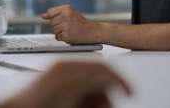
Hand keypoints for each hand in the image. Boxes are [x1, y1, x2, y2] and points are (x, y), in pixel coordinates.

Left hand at [0, 61, 131, 107]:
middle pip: (97, 81)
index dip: (120, 78)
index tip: (130, 91)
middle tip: (108, 107)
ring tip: (96, 107)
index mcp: (70, 66)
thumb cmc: (38, 101)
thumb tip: (110, 75)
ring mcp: (61, 83)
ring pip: (90, 91)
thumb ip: (93, 77)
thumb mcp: (72, 87)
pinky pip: (79, 96)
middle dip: (107, 96)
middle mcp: (66, 73)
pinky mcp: (56, 93)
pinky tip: (84, 107)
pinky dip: (86, 103)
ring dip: (97, 101)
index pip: (103, 66)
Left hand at [42, 5, 101, 44]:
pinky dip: (61, 37)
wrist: (91, 31)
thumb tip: (43, 16)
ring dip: (58, 32)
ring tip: (68, 30)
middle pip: (50, 22)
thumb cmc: (79, 22)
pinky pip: (57, 37)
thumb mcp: (68, 13)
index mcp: (67, 8)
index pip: (49, 12)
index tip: (59, 19)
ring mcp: (67, 26)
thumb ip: (55, 13)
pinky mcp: (67, 36)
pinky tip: (69, 35)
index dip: (52, 17)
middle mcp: (67, 16)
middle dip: (56, 25)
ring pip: (53, 30)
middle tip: (66, 25)